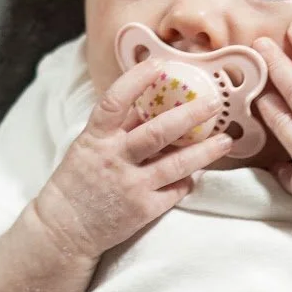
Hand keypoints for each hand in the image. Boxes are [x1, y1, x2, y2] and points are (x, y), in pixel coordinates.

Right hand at [33, 56, 234, 261]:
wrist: (65, 228)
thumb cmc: (78, 182)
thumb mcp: (89, 147)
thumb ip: (118, 127)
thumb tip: (152, 101)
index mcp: (96, 138)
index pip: (115, 101)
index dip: (137, 80)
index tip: (160, 63)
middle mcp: (114, 159)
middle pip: (158, 132)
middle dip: (190, 115)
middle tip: (214, 102)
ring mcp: (130, 186)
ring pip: (176, 165)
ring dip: (204, 152)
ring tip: (226, 141)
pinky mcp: (143, 210)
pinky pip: (175, 190)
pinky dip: (187, 180)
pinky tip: (196, 173)